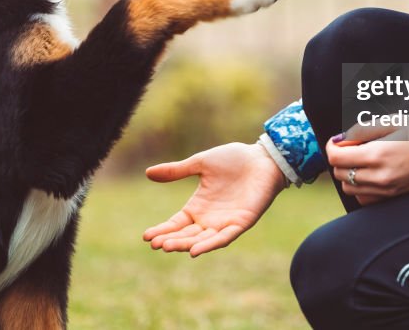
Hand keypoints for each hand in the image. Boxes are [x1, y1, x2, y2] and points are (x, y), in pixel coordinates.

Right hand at [143, 142, 286, 256]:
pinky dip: (210, 244)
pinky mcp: (241, 223)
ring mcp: (225, 222)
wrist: (262, 157)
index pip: (176, 223)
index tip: (146, 236)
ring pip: (202, 239)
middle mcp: (210, 219)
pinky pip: (224, 238)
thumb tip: (148, 173)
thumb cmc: (233, 159)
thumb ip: (177, 171)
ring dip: (185, 244)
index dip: (163, 230)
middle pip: (186, 234)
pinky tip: (195, 251)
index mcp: (198, 206)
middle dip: (171, 240)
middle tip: (155, 244)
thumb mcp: (200, 163)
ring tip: (168, 247)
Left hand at [326, 124, 408, 205]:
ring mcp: (386, 190)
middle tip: (352, 147)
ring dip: (348, 174)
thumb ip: (362, 130)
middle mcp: (379, 177)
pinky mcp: (393, 198)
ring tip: (362, 160)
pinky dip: (360, 188)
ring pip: (349, 189)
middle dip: (340, 159)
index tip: (337, 140)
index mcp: (377, 155)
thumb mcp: (393, 122)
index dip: (332, 146)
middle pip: (340, 174)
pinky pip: (364, 199)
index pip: (336, 157)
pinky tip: (370, 174)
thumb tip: (342, 139)